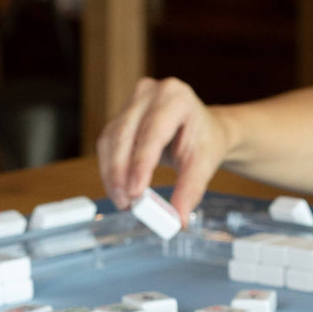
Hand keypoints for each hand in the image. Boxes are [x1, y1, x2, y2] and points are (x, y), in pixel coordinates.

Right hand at [97, 77, 230, 220]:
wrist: (202, 129)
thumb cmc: (204, 141)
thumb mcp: (203, 164)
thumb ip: (190, 190)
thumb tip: (177, 219)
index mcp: (176, 97)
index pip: (152, 132)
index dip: (141, 163)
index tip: (136, 192)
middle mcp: (149, 92)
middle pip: (125, 134)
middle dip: (121, 173)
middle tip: (125, 203)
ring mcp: (132, 102)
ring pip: (110, 140)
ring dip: (112, 174)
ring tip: (123, 201)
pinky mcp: (120, 116)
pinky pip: (107, 144)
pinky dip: (110, 169)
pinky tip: (118, 189)